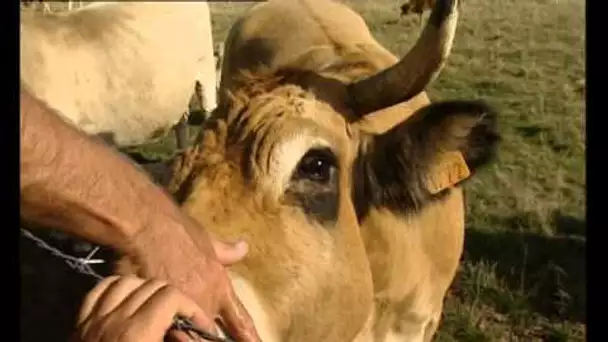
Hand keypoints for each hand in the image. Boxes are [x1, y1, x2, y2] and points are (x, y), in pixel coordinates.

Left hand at [73, 275, 213, 341]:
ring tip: (156, 306)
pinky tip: (125, 299)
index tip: (202, 325)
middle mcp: (115, 319)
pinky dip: (115, 288)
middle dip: (174, 299)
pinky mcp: (79, 326)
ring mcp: (94, 321)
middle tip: (182, 320)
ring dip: (145, 289)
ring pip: (125, 282)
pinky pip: (98, 291)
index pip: (171, 297)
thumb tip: (187, 335)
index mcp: (138, 332)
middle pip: (152, 286)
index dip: (192, 308)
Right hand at [123, 215, 259, 341]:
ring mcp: (184, 307)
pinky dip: (169, 331)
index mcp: (221, 287)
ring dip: (190, 334)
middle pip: (213, 332)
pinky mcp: (159, 310)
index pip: (240, 319)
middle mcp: (207, 302)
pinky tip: (165, 331)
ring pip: (191, 334)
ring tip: (186, 330)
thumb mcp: (209, 241)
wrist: (151, 228)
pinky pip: (168, 329)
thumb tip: (243, 247)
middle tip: (213, 335)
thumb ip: (226, 252)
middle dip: (212, 336)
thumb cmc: (179, 231)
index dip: (249, 335)